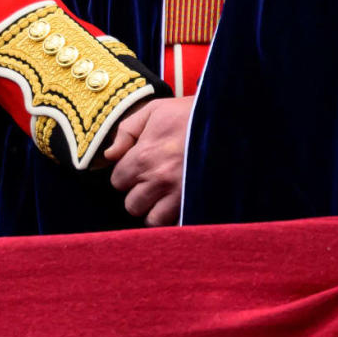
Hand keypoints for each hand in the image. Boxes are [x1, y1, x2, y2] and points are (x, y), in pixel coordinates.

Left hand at [102, 96, 193, 226]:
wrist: (228, 119)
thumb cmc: (188, 114)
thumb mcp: (154, 111)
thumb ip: (126, 131)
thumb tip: (109, 155)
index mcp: (143, 156)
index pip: (118, 181)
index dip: (125, 175)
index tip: (137, 168)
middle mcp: (158, 179)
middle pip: (132, 205)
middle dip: (138, 195)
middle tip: (150, 183)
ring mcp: (179, 194)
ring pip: (154, 220)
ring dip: (155, 210)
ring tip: (163, 196)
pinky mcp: (198, 201)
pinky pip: (178, 225)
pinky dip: (175, 219)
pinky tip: (178, 204)